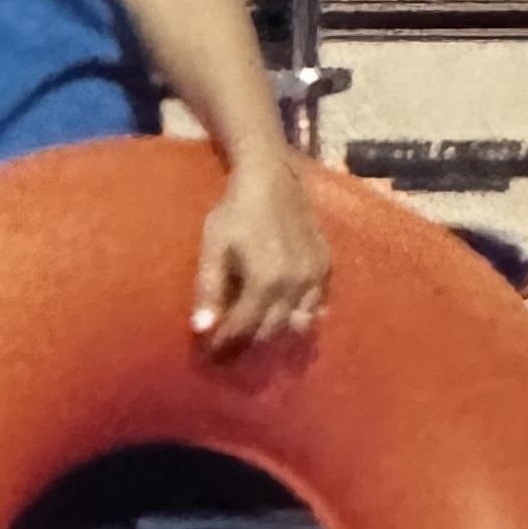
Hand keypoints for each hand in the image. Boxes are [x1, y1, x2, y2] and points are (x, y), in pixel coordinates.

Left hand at [193, 154, 329, 357]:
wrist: (272, 177)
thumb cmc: (235, 210)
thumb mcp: (214, 246)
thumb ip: (209, 289)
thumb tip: (200, 329)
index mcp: (264, 282)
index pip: (244, 328)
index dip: (225, 343)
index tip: (211, 351)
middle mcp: (294, 286)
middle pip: (272, 331)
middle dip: (249, 342)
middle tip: (231, 345)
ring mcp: (315, 278)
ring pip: (298, 324)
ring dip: (277, 333)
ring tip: (257, 332)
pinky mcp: (326, 267)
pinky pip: (318, 306)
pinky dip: (301, 316)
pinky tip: (285, 314)